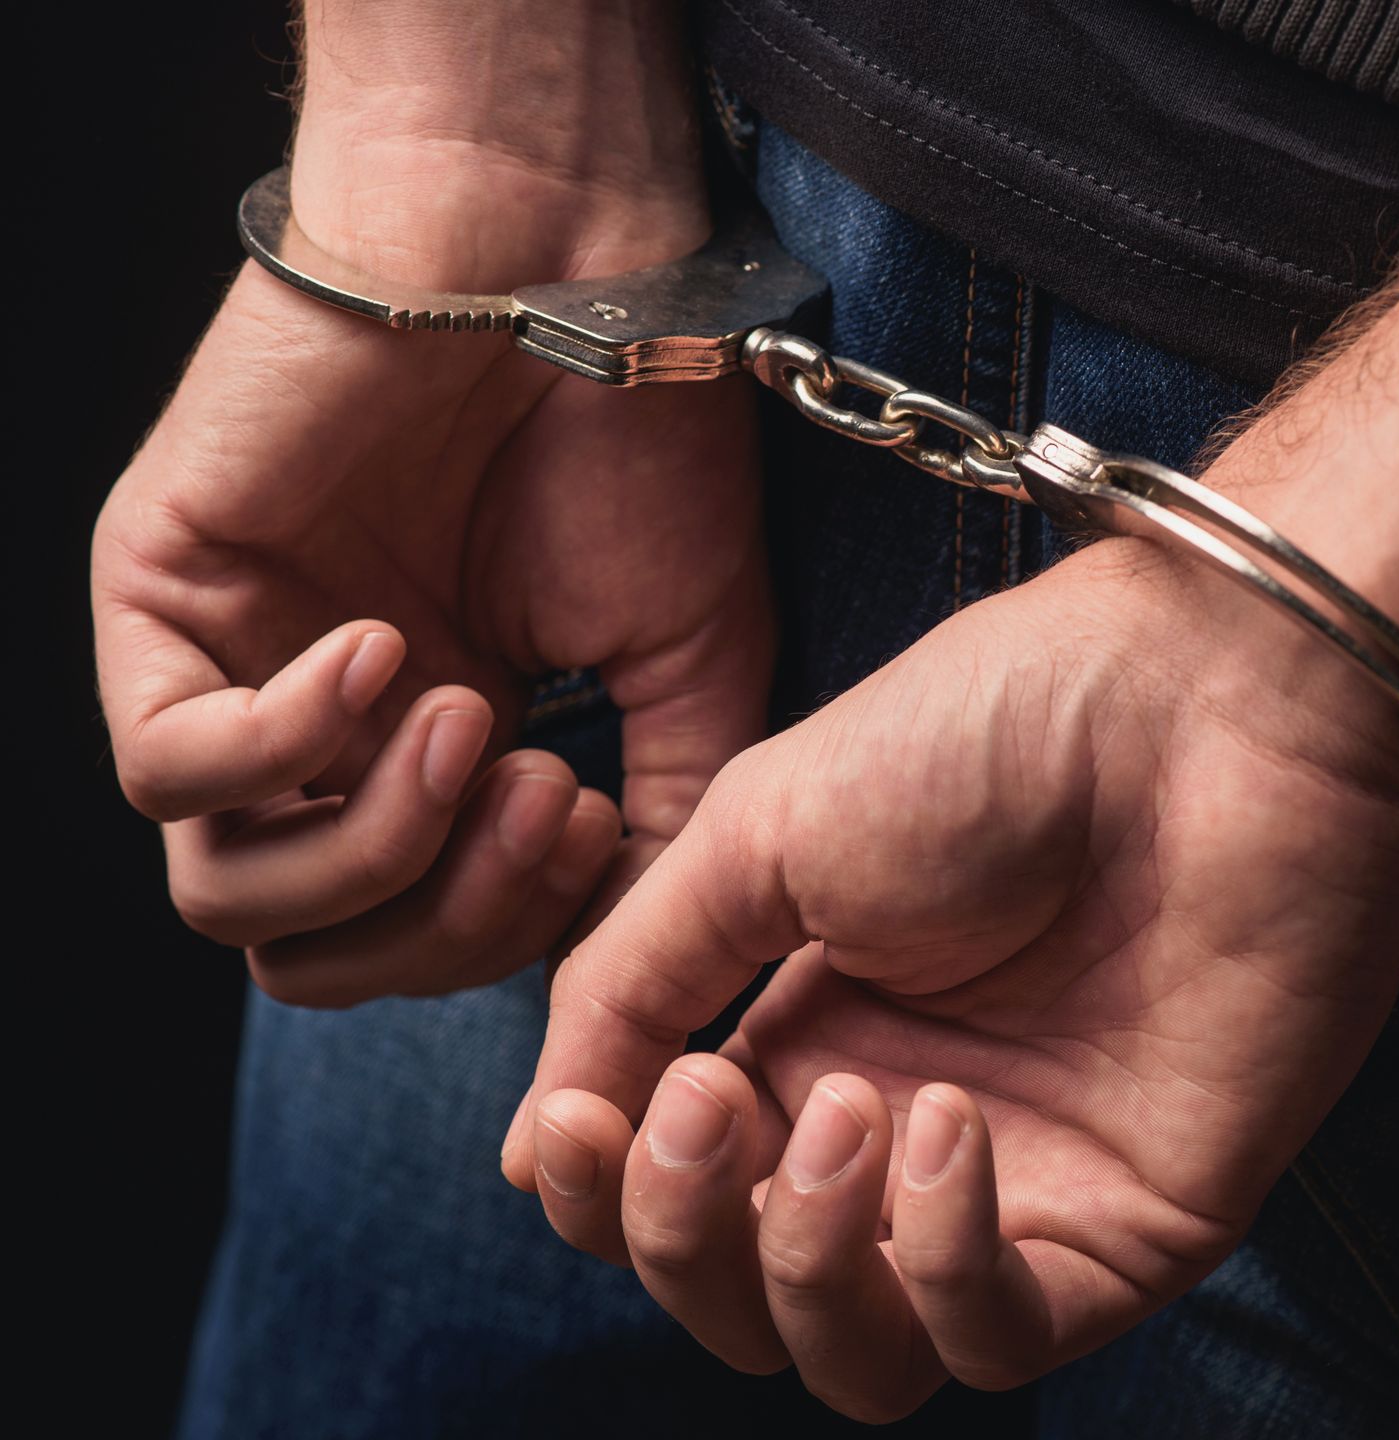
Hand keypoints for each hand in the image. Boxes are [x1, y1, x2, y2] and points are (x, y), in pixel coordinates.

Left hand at [93, 65, 769, 1003]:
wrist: (572, 267)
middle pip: (310, 955)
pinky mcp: (159, 595)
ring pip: (226, 895)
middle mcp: (322, 737)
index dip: (505, 933)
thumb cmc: (638, 449)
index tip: (599, 823)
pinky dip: (287, 745)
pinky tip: (389, 649)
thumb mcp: (688, 673)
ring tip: (475, 721)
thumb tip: (629, 960)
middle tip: (548, 801)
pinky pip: (166, 766)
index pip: (415, 946)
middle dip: (445, 918)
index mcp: (434, 764)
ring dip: (375, 845)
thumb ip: (663, 827)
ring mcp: (233, 669)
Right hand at [502, 536, 1398, 1419]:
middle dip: (679, 1230)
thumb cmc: (994, 731)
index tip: (586, 1115)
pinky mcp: (1131, 1227)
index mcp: (803, 1036)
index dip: (602, 1189)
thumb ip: (628, 986)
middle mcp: (898, 1133)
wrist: (1210, 707)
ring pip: (853, 1357)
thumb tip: (530, 1150)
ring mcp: (1019, 1189)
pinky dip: (942, 1264)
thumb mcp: (760, 832)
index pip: (665, 1194)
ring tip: (840, 1108)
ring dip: (799, 1261)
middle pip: (737, 1294)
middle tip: (697, 1104)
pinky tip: (950, 1126)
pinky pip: (997, 1340)